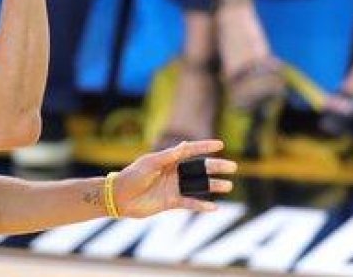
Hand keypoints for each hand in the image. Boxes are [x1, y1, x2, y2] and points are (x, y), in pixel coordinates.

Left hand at [114, 140, 236, 217]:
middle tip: (233, 166)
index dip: (204, 147)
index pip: (189, 151)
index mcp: (167, 159)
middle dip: (215, 167)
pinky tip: (214, 207)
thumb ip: (168, 156)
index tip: (220, 144)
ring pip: (198, 185)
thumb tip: (185, 144)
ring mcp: (173, 187)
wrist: (119, 197)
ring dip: (213, 186)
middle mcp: (173, 172)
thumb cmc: (132, 176)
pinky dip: (201, 205)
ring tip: (229, 186)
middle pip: (198, 169)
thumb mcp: (150, 163)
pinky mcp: (171, 201)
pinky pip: (190, 202)